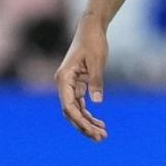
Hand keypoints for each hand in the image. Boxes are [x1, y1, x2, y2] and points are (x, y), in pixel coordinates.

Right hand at [55, 13, 110, 140]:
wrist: (91, 28)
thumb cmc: (93, 41)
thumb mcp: (97, 60)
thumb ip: (96, 81)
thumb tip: (97, 102)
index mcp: (64, 78)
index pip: (68, 106)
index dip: (79, 121)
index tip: (92, 131)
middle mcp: (63, 84)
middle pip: (71, 112)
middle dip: (84, 127)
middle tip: (101, 138)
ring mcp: (69, 85)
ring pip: (75, 110)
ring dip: (87, 123)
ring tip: (102, 134)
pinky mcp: (77, 84)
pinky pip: (80, 104)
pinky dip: (89, 114)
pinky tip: (99, 123)